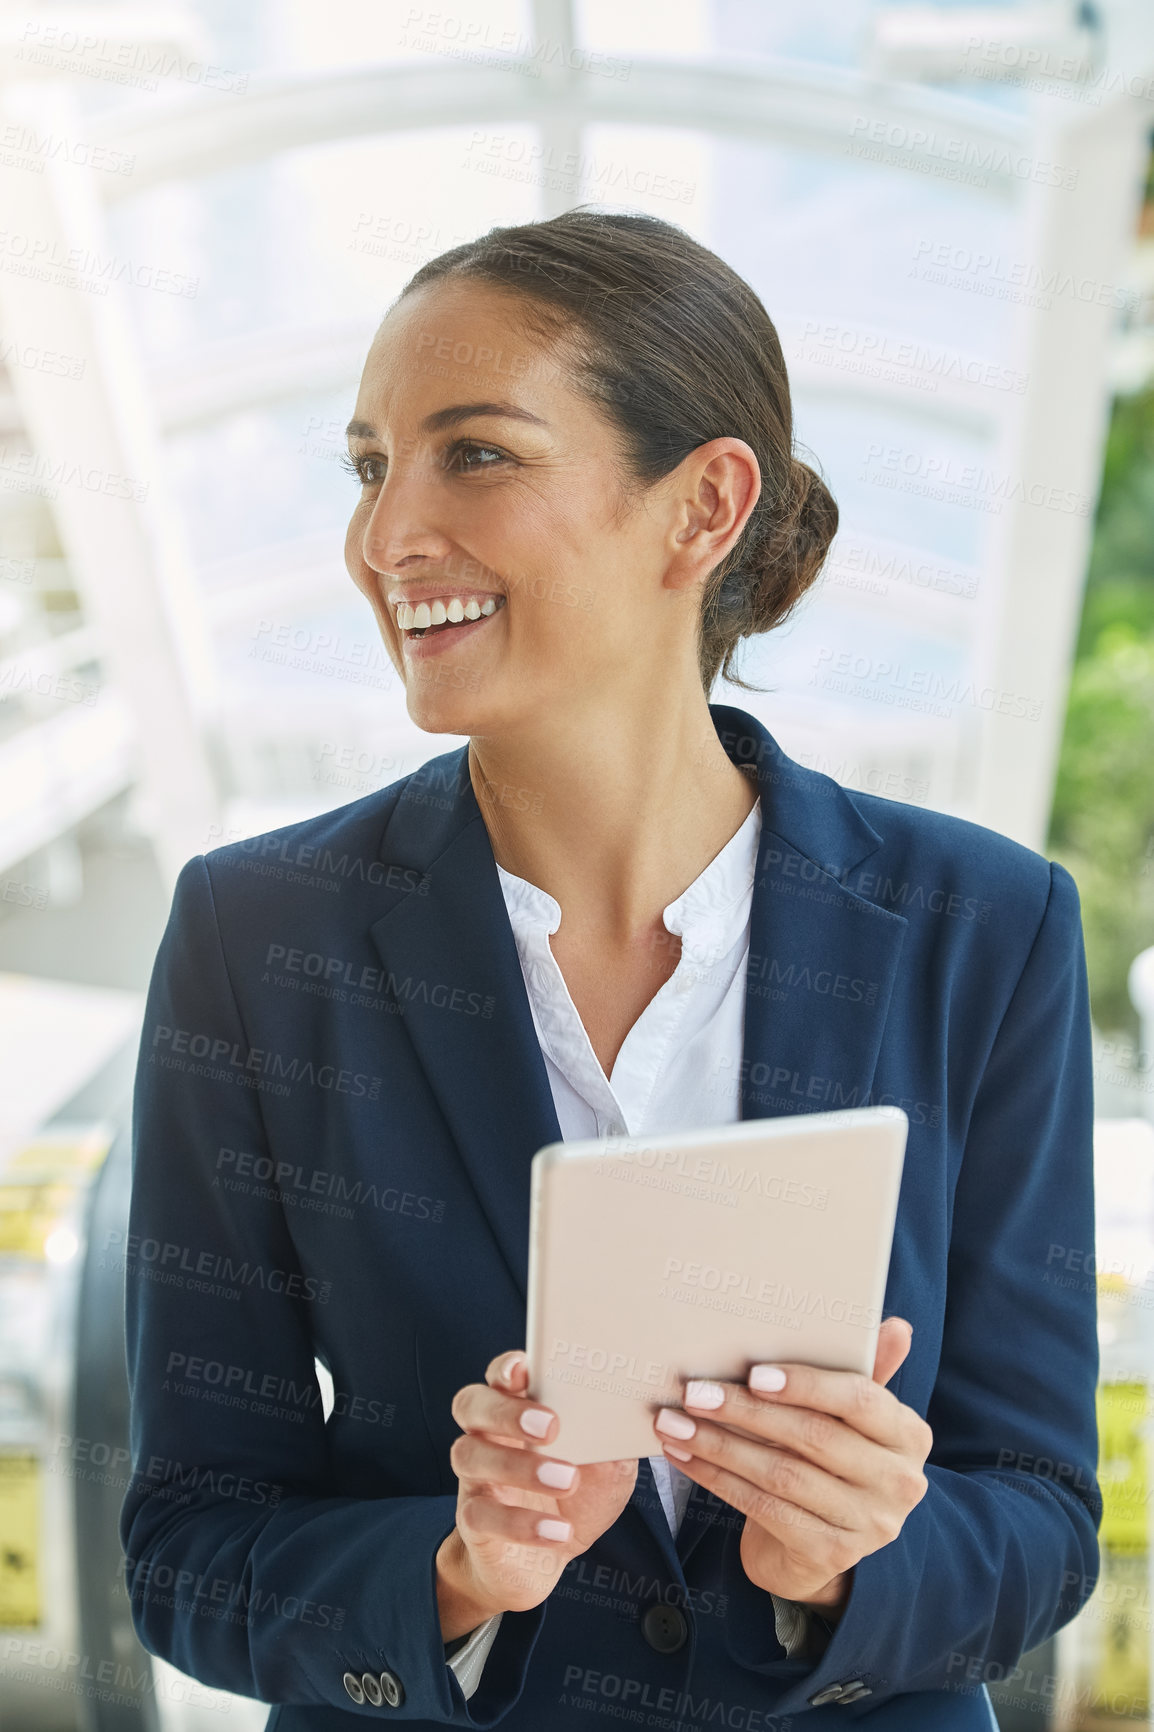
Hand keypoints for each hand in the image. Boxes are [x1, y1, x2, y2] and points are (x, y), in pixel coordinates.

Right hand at [440, 1350, 637, 1629]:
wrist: (549, 1560)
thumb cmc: (579, 1497)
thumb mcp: (608, 1464)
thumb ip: (612, 1436)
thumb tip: (633, 1412)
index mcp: (521, 1407)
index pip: (502, 1373)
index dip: (507, 1367)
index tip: (526, 1368)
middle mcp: (489, 1434)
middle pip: (472, 1403)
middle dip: (506, 1410)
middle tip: (550, 1426)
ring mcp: (477, 1476)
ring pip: (469, 1454)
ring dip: (518, 1465)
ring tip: (566, 1480)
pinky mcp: (474, 1520)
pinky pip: (481, 1514)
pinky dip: (521, 1523)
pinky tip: (558, 1530)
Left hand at [650, 1317, 929, 1611]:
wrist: (820, 1544)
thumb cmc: (831, 1459)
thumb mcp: (851, 1416)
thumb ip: (866, 1370)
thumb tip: (896, 1327)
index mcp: (908, 1436)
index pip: (860, 1400)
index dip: (806, 1385)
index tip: (754, 1374)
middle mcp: (898, 1483)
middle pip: (813, 1437)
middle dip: (745, 1411)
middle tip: (694, 1392)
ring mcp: (867, 1524)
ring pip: (781, 1474)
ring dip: (719, 1445)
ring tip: (674, 1422)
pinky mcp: (829, 1555)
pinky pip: (763, 1508)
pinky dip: (718, 1479)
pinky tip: (686, 1457)